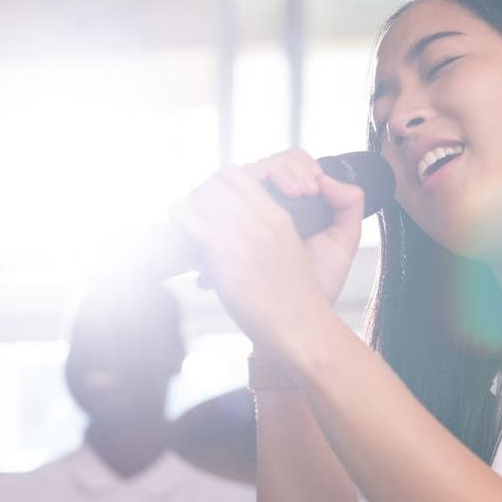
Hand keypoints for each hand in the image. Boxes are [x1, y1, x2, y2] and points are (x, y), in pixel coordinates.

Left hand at [170, 150, 364, 354]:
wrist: (300, 327)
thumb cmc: (307, 295)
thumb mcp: (323, 246)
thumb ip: (317, 216)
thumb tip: (311, 193)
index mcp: (280, 217)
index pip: (243, 174)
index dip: (229, 179)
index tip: (223, 196)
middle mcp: (262, 221)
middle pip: (220, 179)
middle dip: (208, 187)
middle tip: (202, 205)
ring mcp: (242, 236)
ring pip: (204, 193)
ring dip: (192, 200)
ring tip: (189, 214)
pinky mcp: (224, 256)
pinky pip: (191, 218)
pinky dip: (180, 215)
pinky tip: (178, 221)